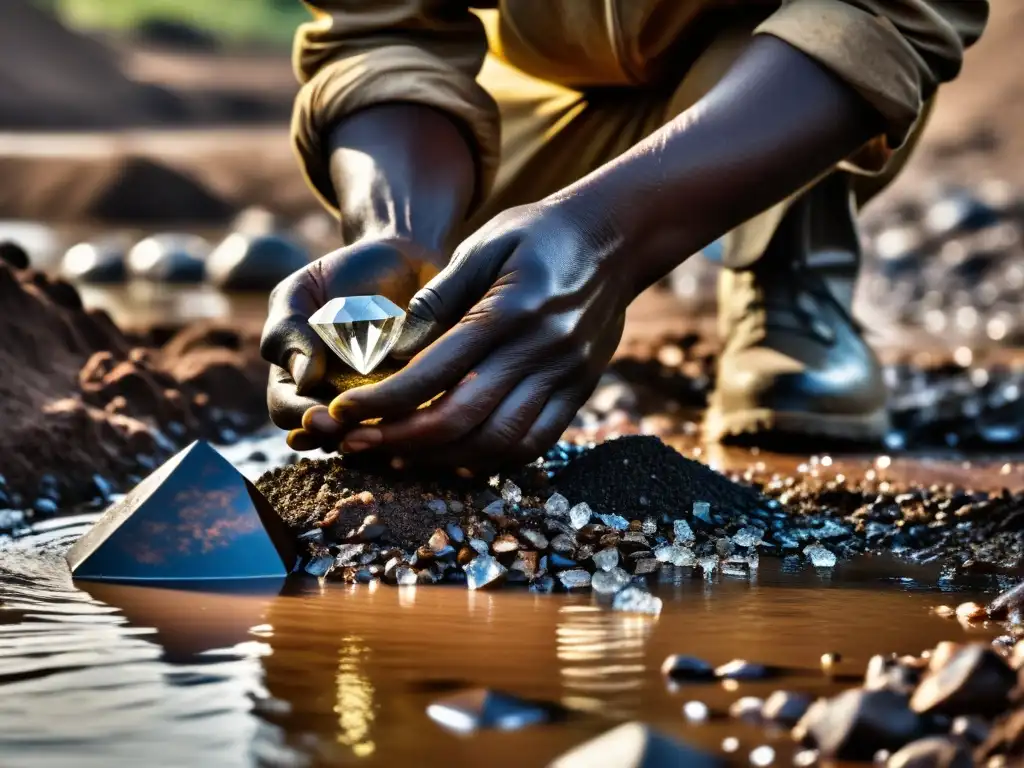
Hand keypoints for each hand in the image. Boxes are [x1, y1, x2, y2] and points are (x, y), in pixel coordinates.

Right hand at [259, 238, 443, 449]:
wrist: (403, 257)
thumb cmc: (344, 274)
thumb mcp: (302, 292)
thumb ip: (287, 330)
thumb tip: (303, 379)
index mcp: (298, 378)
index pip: (287, 410)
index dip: (300, 417)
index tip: (316, 414)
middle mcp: (335, 399)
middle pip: (327, 434)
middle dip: (335, 433)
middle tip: (344, 426)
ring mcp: (376, 402)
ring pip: (370, 435)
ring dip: (372, 434)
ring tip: (379, 423)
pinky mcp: (418, 399)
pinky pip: (414, 421)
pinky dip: (413, 419)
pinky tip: (418, 411)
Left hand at [324, 199, 632, 469]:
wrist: (616, 235)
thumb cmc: (537, 233)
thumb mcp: (482, 245)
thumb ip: (437, 299)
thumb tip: (388, 351)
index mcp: (508, 311)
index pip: (434, 373)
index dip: (383, 401)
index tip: (343, 412)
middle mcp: (540, 350)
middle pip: (463, 418)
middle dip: (401, 439)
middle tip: (357, 443)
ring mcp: (566, 375)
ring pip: (499, 442)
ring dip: (443, 458)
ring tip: (400, 454)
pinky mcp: (580, 390)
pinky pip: (535, 443)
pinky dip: (491, 459)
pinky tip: (455, 456)